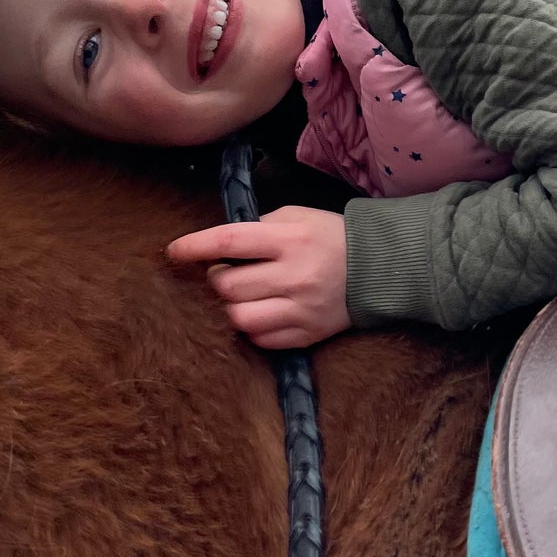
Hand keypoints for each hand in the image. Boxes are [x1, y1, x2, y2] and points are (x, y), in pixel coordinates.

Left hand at [167, 206, 350, 349]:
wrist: (382, 268)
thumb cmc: (332, 236)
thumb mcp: (297, 217)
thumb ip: (258, 227)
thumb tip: (219, 246)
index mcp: (290, 240)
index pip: (228, 242)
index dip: (194, 247)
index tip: (174, 252)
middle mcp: (294, 276)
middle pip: (227, 287)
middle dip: (215, 280)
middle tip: (223, 273)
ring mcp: (301, 310)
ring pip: (238, 319)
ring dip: (228, 308)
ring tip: (238, 297)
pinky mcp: (308, 334)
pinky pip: (261, 340)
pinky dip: (251, 329)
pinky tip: (259, 313)